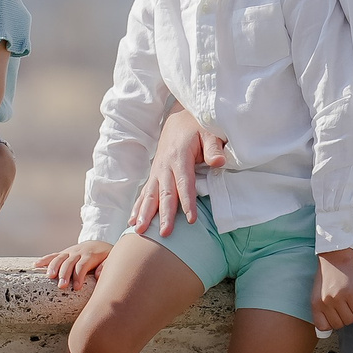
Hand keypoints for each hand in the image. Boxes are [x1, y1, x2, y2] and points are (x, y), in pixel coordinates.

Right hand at [40, 240, 112, 290]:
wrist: (99, 245)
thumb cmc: (106, 257)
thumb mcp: (111, 260)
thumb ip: (106, 266)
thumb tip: (98, 274)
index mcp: (90, 255)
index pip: (82, 265)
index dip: (78, 276)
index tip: (76, 288)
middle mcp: (78, 252)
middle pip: (69, 262)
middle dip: (65, 274)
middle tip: (61, 286)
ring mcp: (70, 252)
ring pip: (60, 258)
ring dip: (53, 267)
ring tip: (50, 277)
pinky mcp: (64, 253)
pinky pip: (53, 255)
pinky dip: (45, 260)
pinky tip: (36, 265)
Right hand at [131, 105, 224, 236]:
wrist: (179, 119)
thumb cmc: (197, 127)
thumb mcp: (209, 132)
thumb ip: (214, 148)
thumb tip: (219, 162)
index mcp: (179, 156)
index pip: (184, 183)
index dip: (188, 201)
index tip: (191, 220)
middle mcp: (165, 165)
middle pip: (165, 193)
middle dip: (164, 214)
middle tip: (164, 233)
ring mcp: (157, 170)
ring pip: (150, 194)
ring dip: (145, 213)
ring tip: (139, 231)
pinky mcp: (154, 174)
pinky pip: (145, 193)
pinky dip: (138, 207)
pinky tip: (133, 222)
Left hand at [312, 248, 352, 331]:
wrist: (335, 256)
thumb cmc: (327, 274)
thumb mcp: (318, 292)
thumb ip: (321, 308)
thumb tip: (327, 327)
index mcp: (315, 303)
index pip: (323, 327)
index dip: (331, 324)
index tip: (335, 317)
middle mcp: (325, 302)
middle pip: (339, 324)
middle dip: (343, 317)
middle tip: (344, 307)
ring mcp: (338, 299)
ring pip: (350, 319)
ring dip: (352, 313)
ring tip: (350, 302)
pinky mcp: (351, 294)